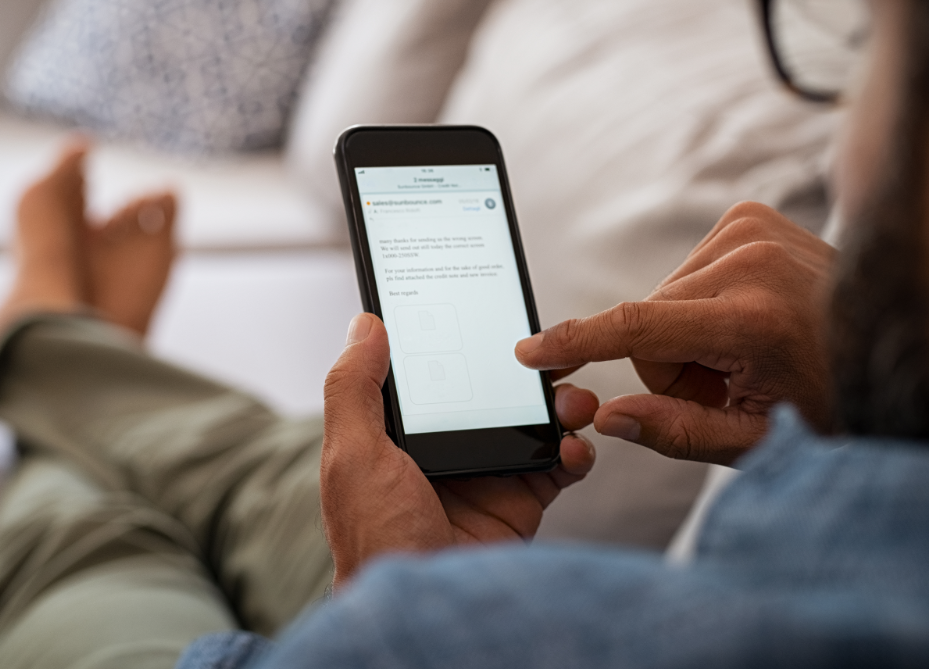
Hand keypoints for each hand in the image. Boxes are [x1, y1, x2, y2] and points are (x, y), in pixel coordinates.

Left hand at [321, 313, 596, 588]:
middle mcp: (450, 447)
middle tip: (552, 356)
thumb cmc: (375, 538)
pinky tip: (573, 449)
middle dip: (529, 372)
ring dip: (561, 405)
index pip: (441, 372)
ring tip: (572, 401)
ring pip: (534, 422)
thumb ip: (354, 388)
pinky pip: (559, 466)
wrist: (426, 612)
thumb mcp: (353, 455)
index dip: (467, 343)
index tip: (494, 315)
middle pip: (497, 392)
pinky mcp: (521, 502)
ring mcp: (489, 474)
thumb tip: (365, 324)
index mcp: (405, 432)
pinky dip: (575, 452)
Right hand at [515, 202, 835, 465]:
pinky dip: (702, 301)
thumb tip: (607, 418)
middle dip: (670, 362)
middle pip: (647, 321)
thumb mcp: (757, 439)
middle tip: (728, 381)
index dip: (575, 342)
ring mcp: (753, 228)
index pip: (636, 327)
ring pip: (663, 296)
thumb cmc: (832, 400)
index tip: (529, 350)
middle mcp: (750, 260)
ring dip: (687, 331)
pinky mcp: (751, 215)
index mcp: (753, 320)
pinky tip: (747, 316)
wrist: (894, 341)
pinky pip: (685, 269)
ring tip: (746, 348)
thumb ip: (676, 431)